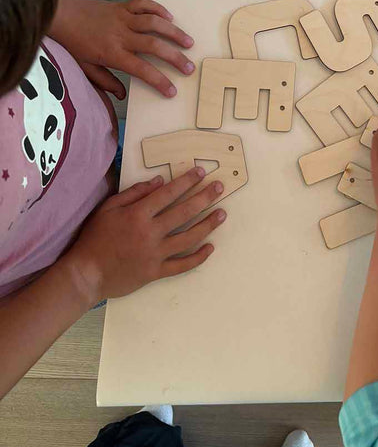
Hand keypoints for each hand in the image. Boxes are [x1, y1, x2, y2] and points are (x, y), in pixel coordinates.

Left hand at [50, 0, 193, 98]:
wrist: (62, 15)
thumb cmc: (74, 43)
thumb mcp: (85, 67)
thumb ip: (105, 81)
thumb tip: (122, 95)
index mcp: (112, 53)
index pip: (142, 69)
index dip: (159, 81)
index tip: (172, 90)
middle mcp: (121, 35)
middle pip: (154, 46)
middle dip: (175, 58)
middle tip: (190, 67)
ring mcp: (123, 18)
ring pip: (154, 23)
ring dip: (174, 32)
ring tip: (189, 42)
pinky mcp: (123, 5)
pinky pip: (145, 4)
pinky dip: (159, 9)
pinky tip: (170, 17)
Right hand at [64, 167, 225, 302]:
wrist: (85, 274)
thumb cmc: (94, 238)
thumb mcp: (108, 208)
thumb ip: (134, 193)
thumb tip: (160, 181)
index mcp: (138, 215)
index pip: (169, 193)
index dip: (187, 181)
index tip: (201, 172)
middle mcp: (150, 232)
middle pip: (184, 212)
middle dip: (205, 197)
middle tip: (220, 187)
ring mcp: (155, 254)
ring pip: (189, 238)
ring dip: (208, 225)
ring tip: (222, 214)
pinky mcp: (156, 272)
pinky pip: (182, 265)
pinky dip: (198, 257)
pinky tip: (210, 247)